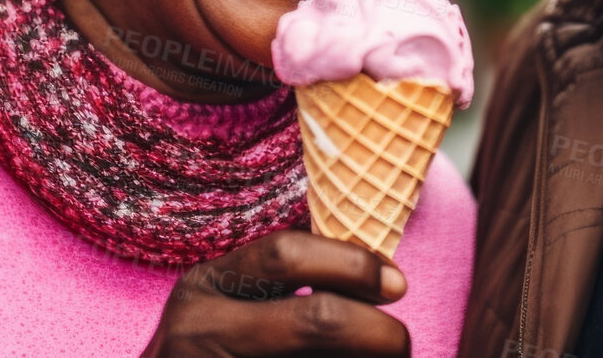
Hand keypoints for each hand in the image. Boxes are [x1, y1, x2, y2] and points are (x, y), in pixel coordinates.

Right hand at [142, 229, 410, 356]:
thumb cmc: (208, 351)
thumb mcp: (224, 306)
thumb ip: (281, 288)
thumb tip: (382, 283)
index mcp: (204, 286)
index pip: (286, 254)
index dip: (352, 264)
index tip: (394, 283)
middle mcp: (202, 329)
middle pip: (317, 320)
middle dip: (377, 332)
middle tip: (401, 342)